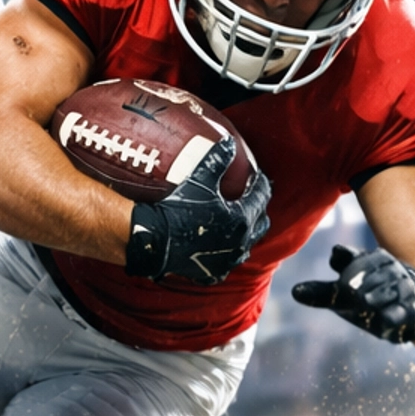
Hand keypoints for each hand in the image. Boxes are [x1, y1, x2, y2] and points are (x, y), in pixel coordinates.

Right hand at [126, 135, 270, 284]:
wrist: (153, 239)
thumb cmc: (177, 207)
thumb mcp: (199, 177)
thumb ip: (217, 158)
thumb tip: (229, 141)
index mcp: (242, 219)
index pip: (262, 196)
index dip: (260, 183)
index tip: (256, 176)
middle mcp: (240, 243)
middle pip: (260, 223)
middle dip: (258, 209)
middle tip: (250, 198)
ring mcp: (226, 261)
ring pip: (246, 247)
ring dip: (245, 233)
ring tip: (237, 222)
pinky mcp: (210, 273)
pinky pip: (225, 264)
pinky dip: (226, 255)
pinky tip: (220, 248)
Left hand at [290, 244, 414, 343]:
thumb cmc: (371, 296)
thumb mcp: (345, 294)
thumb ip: (322, 292)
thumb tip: (294, 292)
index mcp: (365, 262)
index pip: (349, 257)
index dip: (344, 257)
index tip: (337, 256)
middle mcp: (383, 270)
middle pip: (366, 275)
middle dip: (358, 284)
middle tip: (354, 292)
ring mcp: (398, 288)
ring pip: (383, 291)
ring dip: (375, 297)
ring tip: (367, 302)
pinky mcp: (409, 308)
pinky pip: (398, 312)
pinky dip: (392, 316)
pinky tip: (385, 322)